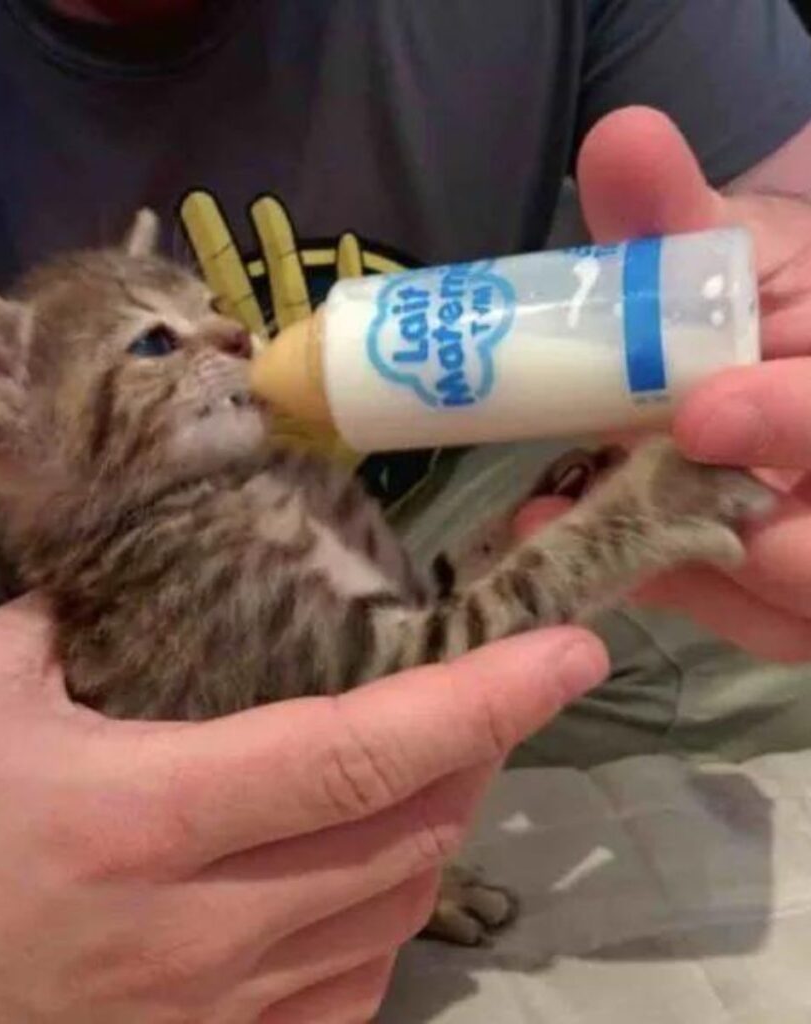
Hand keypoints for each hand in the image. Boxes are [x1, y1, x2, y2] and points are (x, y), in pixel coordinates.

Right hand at [0, 597, 605, 1023]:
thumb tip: (141, 580)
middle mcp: (213, 921)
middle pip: (410, 831)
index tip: (568, 649)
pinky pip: (352, 994)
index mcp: (158, 812)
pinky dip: (387, 919)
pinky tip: (371, 876)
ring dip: (438, 826)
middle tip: (493, 690)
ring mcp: (222, 1009)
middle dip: (477, 752)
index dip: (482, 695)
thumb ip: (74, 619)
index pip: (364, 746)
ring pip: (396, 912)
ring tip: (439, 763)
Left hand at [521, 107, 810, 661]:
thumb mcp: (726, 248)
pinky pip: (734, 616)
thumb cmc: (755, 298)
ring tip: (564, 527)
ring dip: (676, 570)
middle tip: (605, 500)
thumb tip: (619, 141)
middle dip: (736, 531)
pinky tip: (575, 551)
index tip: (702, 416)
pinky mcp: (779, 597)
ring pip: (785, 606)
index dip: (792, 424)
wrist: (763, 354)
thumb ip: (676, 211)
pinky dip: (657, 585)